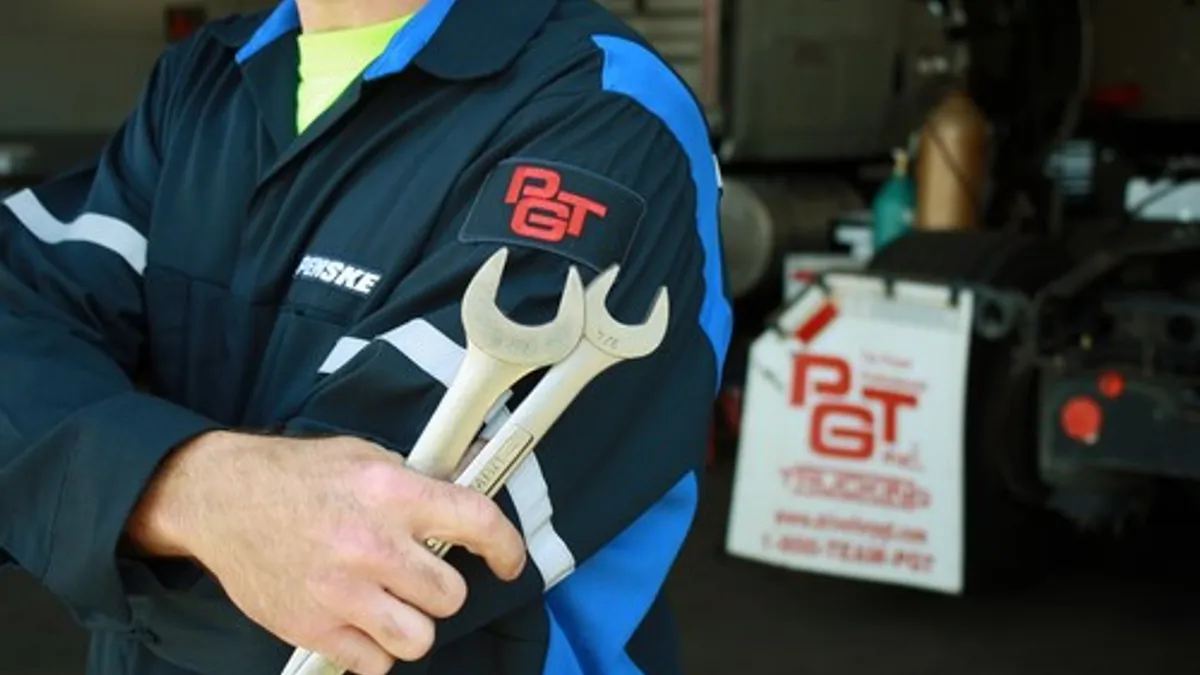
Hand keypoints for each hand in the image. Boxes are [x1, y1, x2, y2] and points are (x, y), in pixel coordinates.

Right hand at [127, 431, 526, 674]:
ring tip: (391, 602)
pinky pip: (374, 662)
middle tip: (418, 574)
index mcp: (391, 492)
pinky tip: (360, 620)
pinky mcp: (312, 626)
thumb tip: (479, 466)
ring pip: (418, 638)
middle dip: (440, 586)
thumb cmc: (295, 476)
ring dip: (411, 623)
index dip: (506, 547)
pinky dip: (373, 648)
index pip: (476, 523)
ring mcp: (341, 591)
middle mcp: (371, 544)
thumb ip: (422, 477)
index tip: (509, 561)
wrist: (222, 498)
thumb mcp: (367, 456)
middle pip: (449, 594)